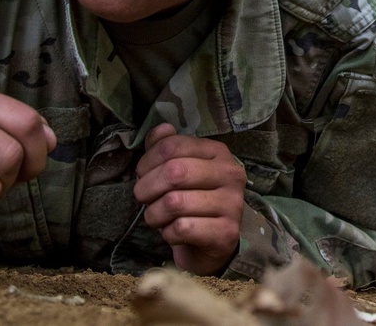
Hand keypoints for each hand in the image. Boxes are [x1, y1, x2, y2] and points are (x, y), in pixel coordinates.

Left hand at [134, 123, 246, 275]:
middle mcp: (230, 174)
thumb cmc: (191, 202)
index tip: (142, 175)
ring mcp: (232, 204)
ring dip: (154, 214)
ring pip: (175, 202)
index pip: (173, 145)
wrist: (212, 246)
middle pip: (174, 172)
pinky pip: (182, 228)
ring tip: (157, 217)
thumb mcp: (178, 170)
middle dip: (147, 188)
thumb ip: (166, 147)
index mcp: (218, 152)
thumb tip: (162, 129)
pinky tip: (172, 232)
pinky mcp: (226, 233)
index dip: (147, 161)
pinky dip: (168, 233)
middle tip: (143, 198)